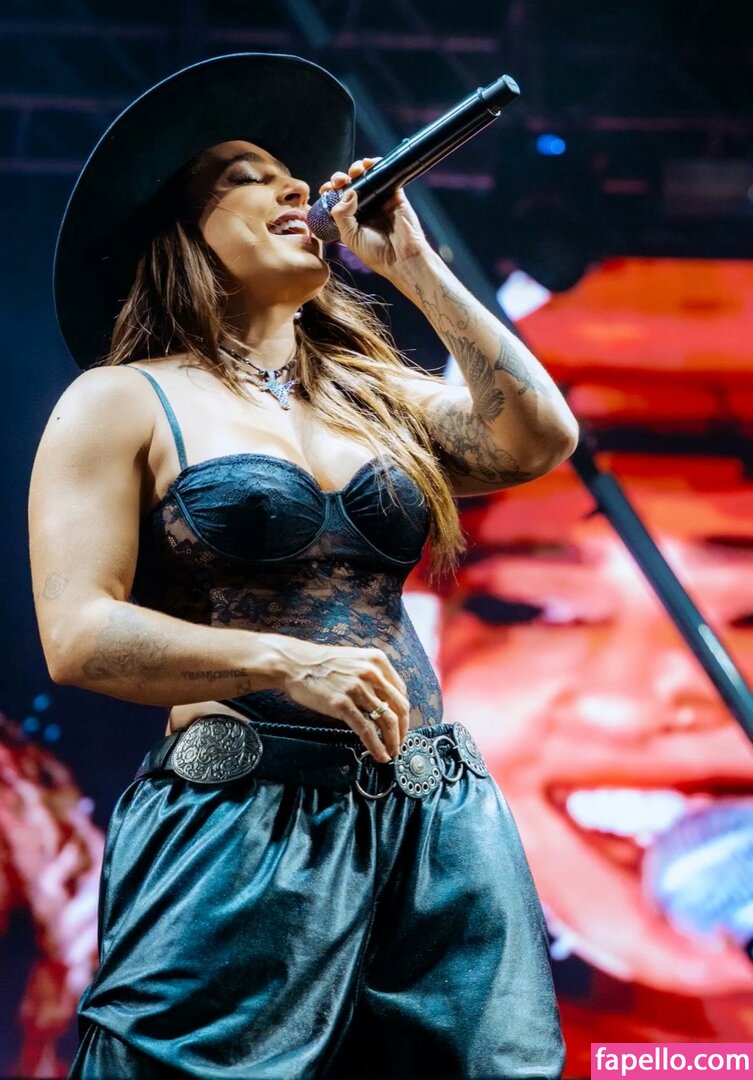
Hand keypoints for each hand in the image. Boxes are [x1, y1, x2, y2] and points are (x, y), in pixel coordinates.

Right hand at [276, 638, 410, 761]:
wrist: (293, 663)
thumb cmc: (322, 663)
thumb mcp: (354, 660)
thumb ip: (372, 676)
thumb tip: (385, 702)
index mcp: (377, 661)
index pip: (401, 692)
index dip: (404, 713)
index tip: (402, 725)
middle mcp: (371, 673)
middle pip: (400, 707)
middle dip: (403, 730)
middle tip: (400, 743)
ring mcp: (357, 688)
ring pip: (387, 721)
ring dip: (393, 741)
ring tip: (392, 752)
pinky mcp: (342, 704)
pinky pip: (367, 730)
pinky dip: (377, 746)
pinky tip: (380, 755)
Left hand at [319, 157, 431, 278]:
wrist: (402, 258)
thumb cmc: (376, 253)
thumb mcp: (350, 236)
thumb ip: (342, 214)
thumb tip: (348, 191)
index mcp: (351, 219)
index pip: (336, 200)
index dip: (329, 191)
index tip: (326, 189)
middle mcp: (364, 208)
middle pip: (348, 185)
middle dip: (340, 178)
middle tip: (340, 181)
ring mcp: (379, 200)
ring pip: (365, 177)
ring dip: (356, 169)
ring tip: (355, 171)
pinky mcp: (394, 194)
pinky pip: (385, 174)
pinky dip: (376, 164)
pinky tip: (369, 163)